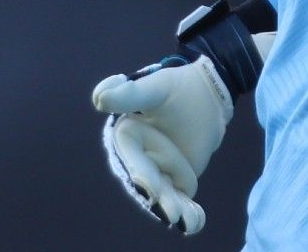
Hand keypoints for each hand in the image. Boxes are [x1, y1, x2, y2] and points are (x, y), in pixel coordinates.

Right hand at [93, 55, 230, 234]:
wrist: (208, 96)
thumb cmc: (177, 88)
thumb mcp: (154, 88)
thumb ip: (128, 95)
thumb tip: (99, 99)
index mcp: (126, 137)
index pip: (129, 158)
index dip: (137, 171)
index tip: (146, 183)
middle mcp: (138, 157)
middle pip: (146, 181)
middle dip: (157, 196)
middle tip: (172, 211)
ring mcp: (158, 170)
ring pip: (163, 194)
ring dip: (172, 208)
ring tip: (186, 219)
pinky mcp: (177, 179)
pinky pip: (179, 197)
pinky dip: (187, 211)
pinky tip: (196, 220)